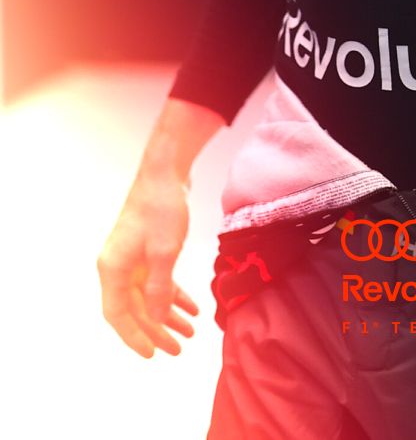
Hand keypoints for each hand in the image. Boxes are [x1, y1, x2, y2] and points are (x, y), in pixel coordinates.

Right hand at [97, 161, 198, 358]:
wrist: (166, 171)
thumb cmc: (161, 208)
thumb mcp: (163, 252)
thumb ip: (159, 289)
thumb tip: (157, 320)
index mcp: (112, 268)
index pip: (117, 315)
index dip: (133, 337)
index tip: (152, 355)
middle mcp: (117, 266)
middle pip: (134, 309)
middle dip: (157, 330)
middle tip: (178, 349)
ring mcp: (131, 258)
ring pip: (148, 296)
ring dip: (168, 315)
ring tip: (190, 333)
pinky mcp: (146, 250)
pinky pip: (158, 280)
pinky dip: (173, 294)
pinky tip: (192, 307)